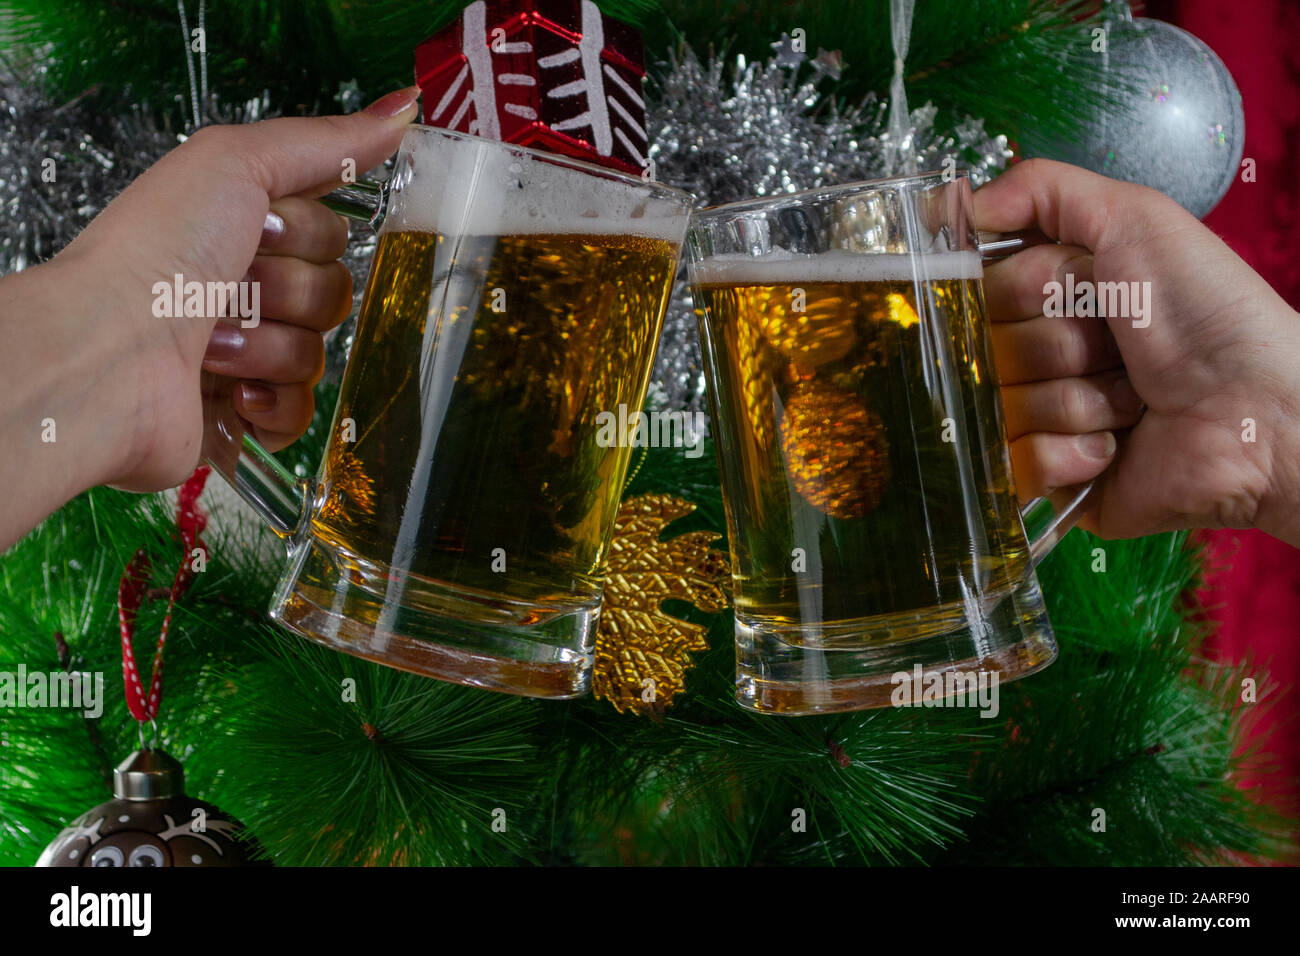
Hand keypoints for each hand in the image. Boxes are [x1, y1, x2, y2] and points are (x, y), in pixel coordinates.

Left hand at [0, 87, 418, 549]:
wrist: (109, 351)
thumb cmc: (156, 251)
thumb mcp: (237, 164)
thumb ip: (323, 142)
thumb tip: (401, 110)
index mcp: (239, 232)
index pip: (330, 234)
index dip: (309, 233)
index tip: (265, 227)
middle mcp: (240, 291)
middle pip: (332, 295)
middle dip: (289, 292)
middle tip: (233, 286)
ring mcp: (241, 356)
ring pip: (316, 355)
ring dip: (269, 346)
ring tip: (212, 341)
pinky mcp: (239, 416)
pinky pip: (301, 412)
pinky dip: (273, 404)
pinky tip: (233, 390)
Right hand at [976, 159, 1299, 545]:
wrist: (1258, 410)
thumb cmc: (1209, 313)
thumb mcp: (1135, 218)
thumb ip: (1041, 190)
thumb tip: (957, 205)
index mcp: (1053, 296)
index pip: (980, 290)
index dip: (1024, 288)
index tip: (1071, 286)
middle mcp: (1042, 356)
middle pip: (986, 350)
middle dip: (1056, 345)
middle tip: (1116, 345)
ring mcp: (1042, 419)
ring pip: (1000, 407)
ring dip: (1073, 400)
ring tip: (1130, 399)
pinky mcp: (1051, 478)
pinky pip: (1015, 462)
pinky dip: (1068, 452)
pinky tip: (1116, 445)